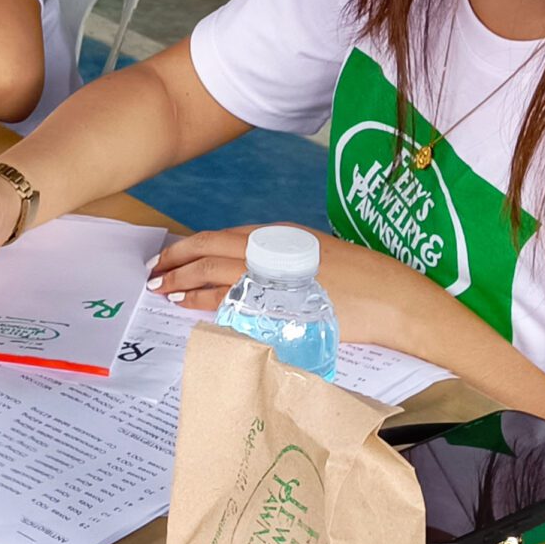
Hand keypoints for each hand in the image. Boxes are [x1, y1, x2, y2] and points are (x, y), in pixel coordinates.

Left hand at [149, 224, 427, 347]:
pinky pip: (232, 300)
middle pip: (209, 249)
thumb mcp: (315, 256)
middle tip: (152, 272)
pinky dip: (206, 301)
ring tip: (161, 289)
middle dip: (176, 260)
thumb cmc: (361, 278)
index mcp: (279, 237)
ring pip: (214, 272)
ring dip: (182, 281)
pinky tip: (190, 307)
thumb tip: (252, 270)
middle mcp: (271, 250)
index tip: (171, 255)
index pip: (222, 236)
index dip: (191, 246)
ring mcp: (274, 276)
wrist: (392, 298)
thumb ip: (281, 259)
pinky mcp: (279, 303)